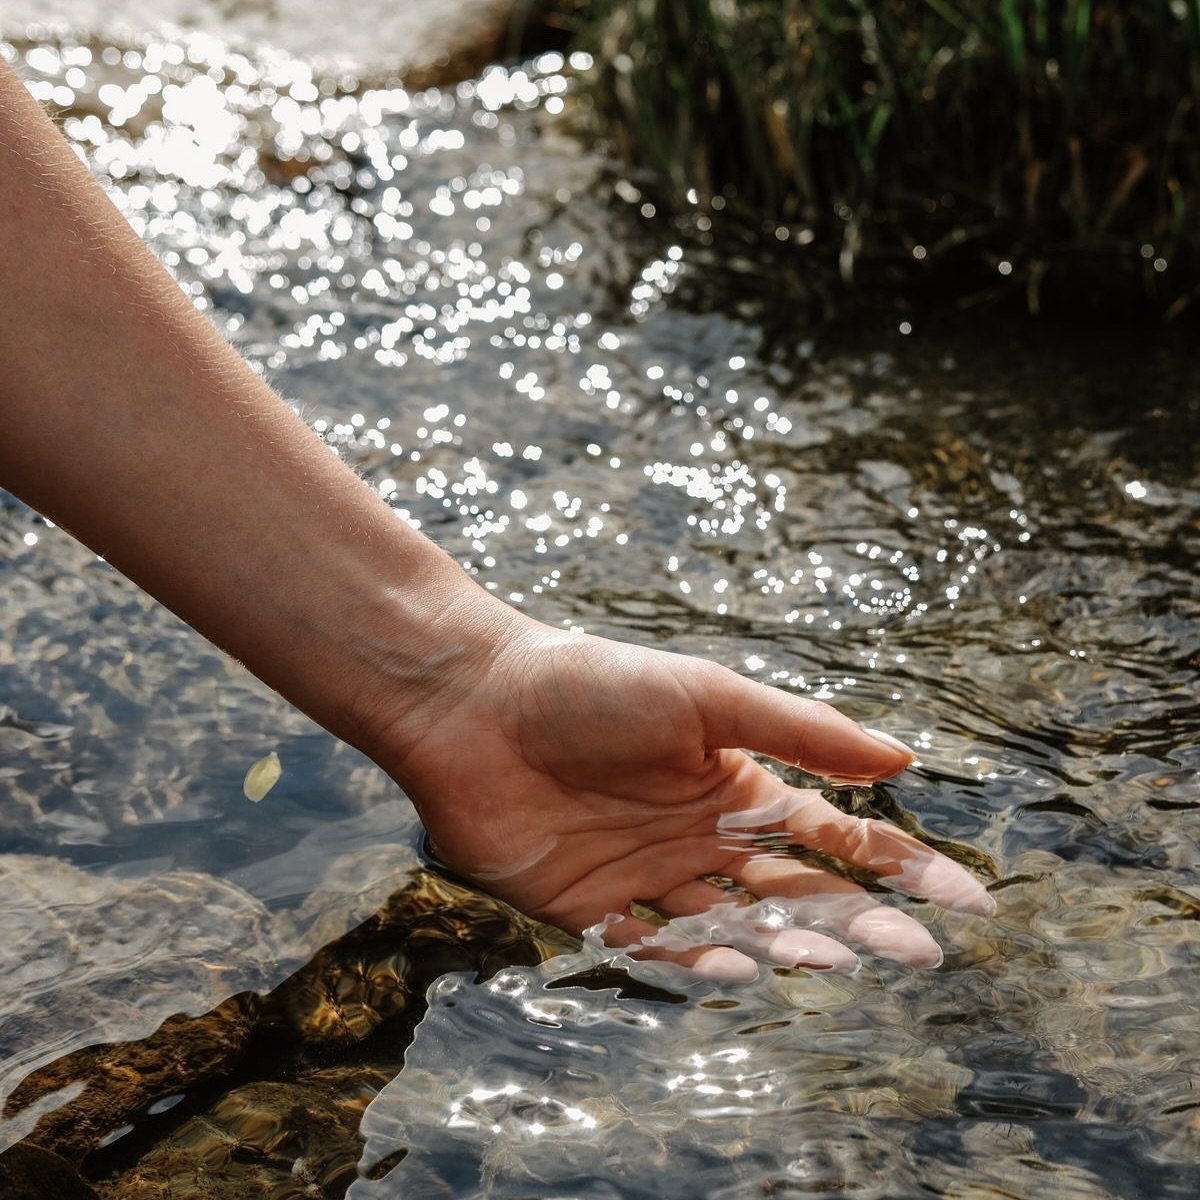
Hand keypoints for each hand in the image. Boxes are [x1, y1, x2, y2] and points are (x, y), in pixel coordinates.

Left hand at [376, 623, 994, 980]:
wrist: (476, 704)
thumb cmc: (593, 685)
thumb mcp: (705, 696)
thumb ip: (798, 730)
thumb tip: (902, 759)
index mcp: (732, 785)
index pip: (831, 836)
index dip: (896, 864)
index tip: (964, 896)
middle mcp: (697, 837)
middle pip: (791, 892)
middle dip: (857, 919)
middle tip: (917, 950)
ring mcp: (645, 876)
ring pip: (731, 926)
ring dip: (784, 945)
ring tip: (836, 960)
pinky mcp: (586, 907)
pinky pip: (649, 946)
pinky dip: (693, 961)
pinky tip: (739, 968)